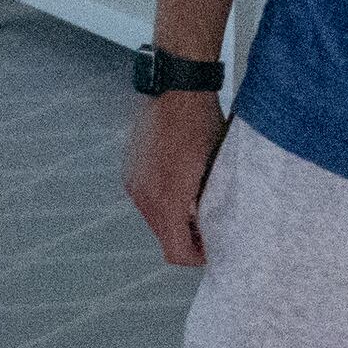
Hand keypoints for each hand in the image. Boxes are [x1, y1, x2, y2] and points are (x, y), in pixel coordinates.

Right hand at [123, 93, 225, 266]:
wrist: (176, 90)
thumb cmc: (201, 125)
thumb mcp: (216, 170)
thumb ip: (210, 205)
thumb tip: (212, 227)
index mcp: (167, 201)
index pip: (177, 253)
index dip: (197, 256)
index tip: (212, 248)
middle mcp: (145, 196)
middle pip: (164, 238)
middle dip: (186, 236)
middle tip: (208, 224)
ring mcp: (134, 183)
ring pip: (155, 219)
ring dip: (174, 217)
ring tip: (195, 199)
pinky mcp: (130, 170)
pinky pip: (147, 198)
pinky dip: (162, 198)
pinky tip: (179, 181)